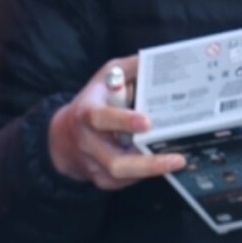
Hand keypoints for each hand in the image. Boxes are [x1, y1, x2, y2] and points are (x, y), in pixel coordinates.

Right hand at [46, 56, 184, 190]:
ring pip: (123, 176)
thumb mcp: (106, 76)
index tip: (146, 122)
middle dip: (147, 164)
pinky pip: (126, 182)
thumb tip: (157, 60)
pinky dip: (145, 174)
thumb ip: (130, 68)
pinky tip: (162, 164)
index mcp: (86, 114)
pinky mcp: (101, 180)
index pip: (101, 119)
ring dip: (151, 171)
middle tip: (177, 159)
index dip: (123, 121)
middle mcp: (87, 143)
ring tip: (177, 161)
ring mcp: (94, 165)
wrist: (63, 137)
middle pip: (116, 162)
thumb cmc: (94, 101)